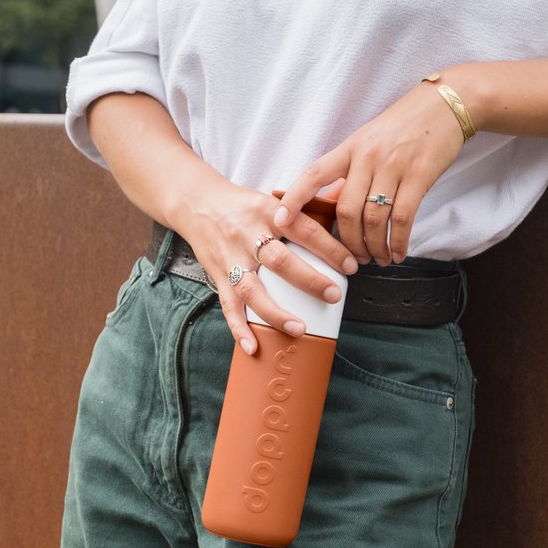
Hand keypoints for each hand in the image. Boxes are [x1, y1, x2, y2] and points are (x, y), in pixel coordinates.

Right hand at [180, 178, 355, 354]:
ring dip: (276, 313)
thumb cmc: (242, 205)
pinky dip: (239, 329)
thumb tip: (339, 219)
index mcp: (268, 212)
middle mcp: (247, 235)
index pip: (304, 229)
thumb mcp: (271, 200)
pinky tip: (253, 347)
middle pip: (279, 260)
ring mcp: (231, 258)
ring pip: (252, 289)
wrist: (196, 202)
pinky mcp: (218, 275)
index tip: (351, 266)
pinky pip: (228, 306)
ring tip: (300, 329)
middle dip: (309, 280)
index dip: (329, 248)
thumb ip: (301, 213)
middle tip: (333, 295)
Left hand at [272, 80, 465, 264]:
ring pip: (373, 219)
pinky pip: (403, 218)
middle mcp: (367, 157)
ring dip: (373, 247)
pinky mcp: (419, 175)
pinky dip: (398, 242)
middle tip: (353, 259)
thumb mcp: (368, 142)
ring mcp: (393, 166)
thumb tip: (331, 206)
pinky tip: (398, 253)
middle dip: (347, 242)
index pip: (313, 174)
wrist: (444, 105)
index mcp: (349, 148)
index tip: (280, 221)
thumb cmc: (403, 127)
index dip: (293, 199)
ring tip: (377, 259)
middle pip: (346, 210)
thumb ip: (349, 174)